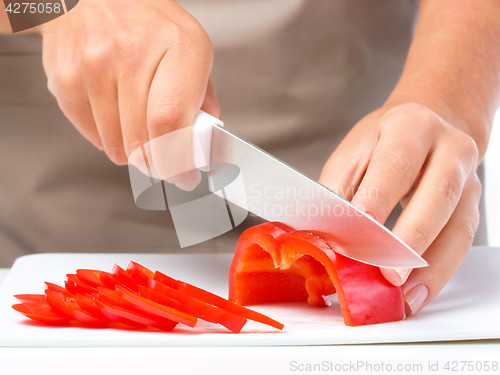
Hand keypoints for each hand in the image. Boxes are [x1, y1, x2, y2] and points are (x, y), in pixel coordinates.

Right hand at [40, 0, 219, 187]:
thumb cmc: (149, 25)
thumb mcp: (191, 49)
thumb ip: (203, 98)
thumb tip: (205, 144)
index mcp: (178, 46)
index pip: (171, 121)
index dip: (179, 160)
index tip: (185, 176)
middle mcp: (131, 53)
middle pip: (143, 142)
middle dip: (159, 163)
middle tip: (165, 160)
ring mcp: (93, 67)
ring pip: (118, 147)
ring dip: (133, 150)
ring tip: (139, 123)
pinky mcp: (66, 81)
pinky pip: (93, 137)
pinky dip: (110, 138)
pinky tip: (116, 113)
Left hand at [319, 102, 481, 315]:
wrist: (430, 123)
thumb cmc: (382, 143)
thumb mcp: (353, 155)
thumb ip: (337, 192)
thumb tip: (321, 236)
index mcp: (410, 127)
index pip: (395, 164)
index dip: (378, 199)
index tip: (358, 232)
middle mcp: (448, 149)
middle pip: (436, 196)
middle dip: (410, 239)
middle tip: (387, 274)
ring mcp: (468, 178)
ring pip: (457, 226)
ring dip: (430, 267)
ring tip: (404, 297)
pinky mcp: (473, 205)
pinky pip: (461, 242)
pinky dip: (439, 272)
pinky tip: (418, 292)